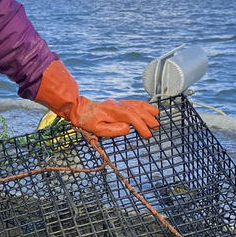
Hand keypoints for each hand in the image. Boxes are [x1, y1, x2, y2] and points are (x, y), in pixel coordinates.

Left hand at [35, 60, 158, 138]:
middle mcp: (117, 105)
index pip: (131, 117)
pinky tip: (148, 108)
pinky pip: (133, 102)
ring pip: (136, 104)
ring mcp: (118, 102)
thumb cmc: (86, 120)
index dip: (141, 125)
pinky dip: (143, 105)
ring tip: (157, 116)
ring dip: (147, 110)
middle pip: (136, 110)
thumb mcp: (97, 129)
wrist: (78, 108)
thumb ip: (113, 130)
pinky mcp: (118, 103)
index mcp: (113, 111)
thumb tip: (127, 128)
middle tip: (156, 127)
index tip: (147, 134)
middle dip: (147, 119)